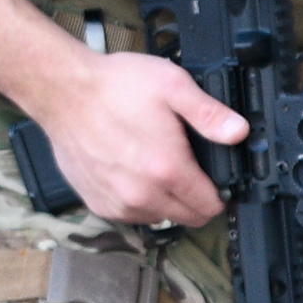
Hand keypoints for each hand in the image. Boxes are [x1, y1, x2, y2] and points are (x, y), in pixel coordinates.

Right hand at [23, 49, 251, 226]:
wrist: (63, 91)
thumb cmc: (114, 86)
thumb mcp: (172, 85)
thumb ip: (209, 113)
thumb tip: (239, 132)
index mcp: (168, 170)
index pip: (210, 206)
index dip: (219, 193)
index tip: (213, 177)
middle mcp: (143, 194)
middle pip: (188, 217)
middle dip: (195, 199)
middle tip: (186, 169)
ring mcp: (118, 202)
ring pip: (159, 217)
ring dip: (165, 201)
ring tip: (154, 167)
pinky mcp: (97, 202)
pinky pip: (130, 214)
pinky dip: (136, 200)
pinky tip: (130, 171)